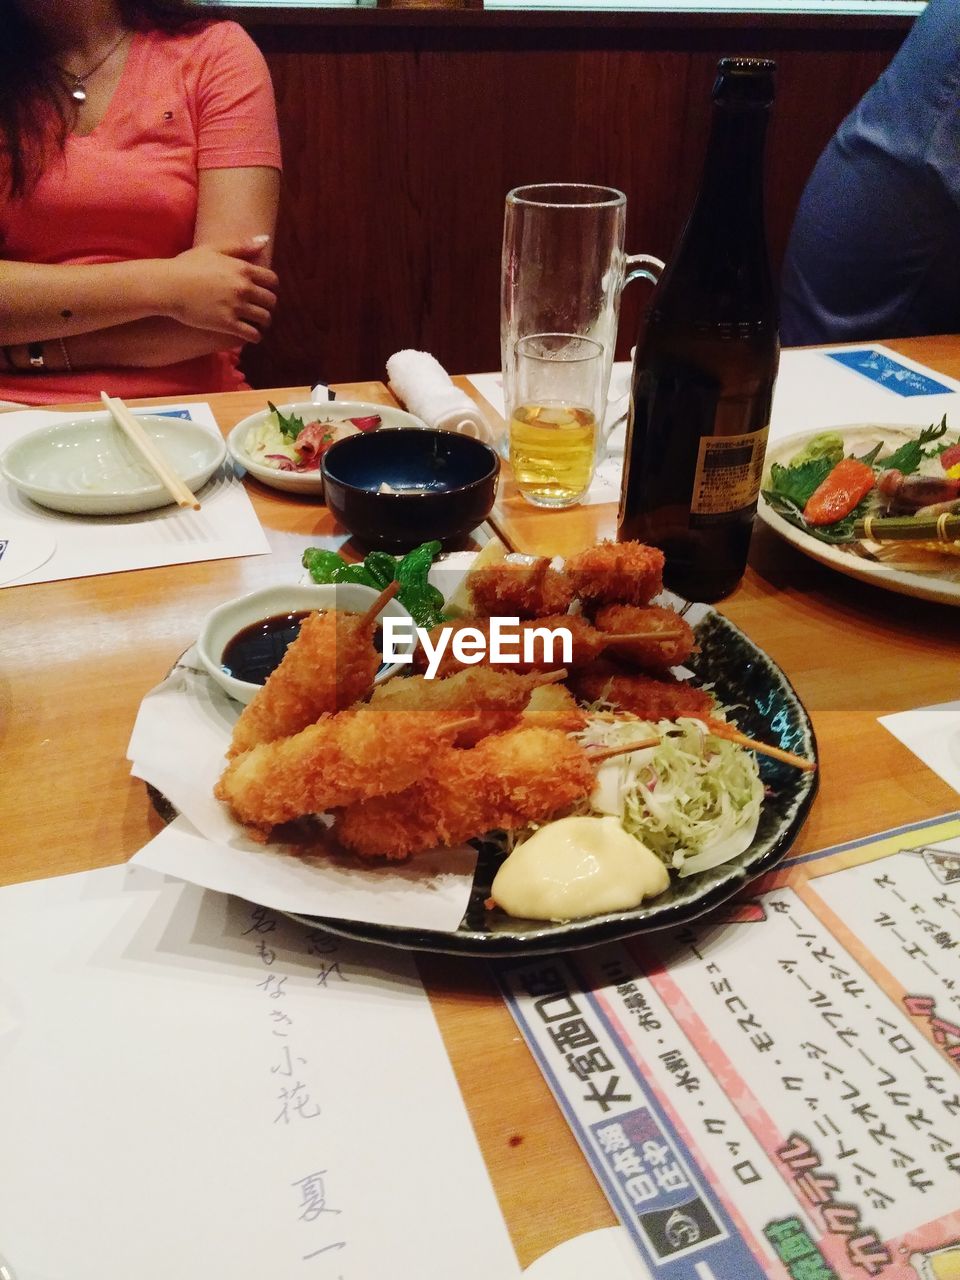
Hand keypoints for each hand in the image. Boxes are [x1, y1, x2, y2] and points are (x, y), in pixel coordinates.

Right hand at [161, 238, 278, 341]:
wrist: (167, 286)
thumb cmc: (186, 265)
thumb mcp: (213, 249)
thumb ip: (240, 246)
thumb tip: (265, 240)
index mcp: (242, 269)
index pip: (272, 280)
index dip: (271, 287)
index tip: (265, 291)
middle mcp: (243, 288)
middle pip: (271, 300)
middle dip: (268, 305)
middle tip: (262, 309)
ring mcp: (236, 307)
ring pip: (264, 318)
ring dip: (264, 322)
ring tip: (258, 324)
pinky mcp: (227, 324)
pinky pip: (252, 334)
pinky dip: (255, 337)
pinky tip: (252, 336)